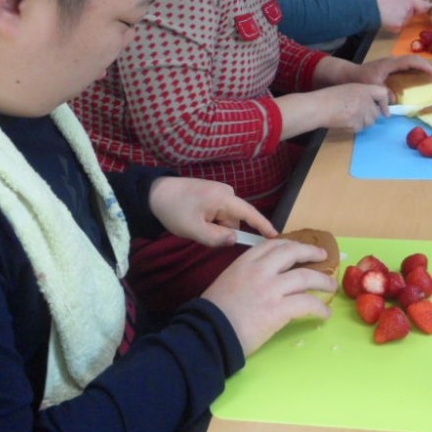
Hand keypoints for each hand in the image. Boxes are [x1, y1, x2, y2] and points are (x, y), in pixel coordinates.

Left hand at [147, 177, 276, 246]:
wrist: (155, 192)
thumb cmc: (174, 209)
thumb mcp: (193, 229)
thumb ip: (216, 238)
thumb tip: (235, 239)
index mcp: (223, 198)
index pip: (250, 213)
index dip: (263, 225)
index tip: (276, 236)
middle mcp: (226, 192)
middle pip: (235, 220)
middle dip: (222, 231)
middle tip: (200, 234)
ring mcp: (220, 192)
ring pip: (226, 219)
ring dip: (214, 227)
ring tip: (194, 225)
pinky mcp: (213, 194)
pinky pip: (219, 213)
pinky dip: (211, 221)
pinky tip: (195, 219)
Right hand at [203, 239, 335, 355]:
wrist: (208, 333)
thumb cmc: (212, 314)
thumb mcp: (226, 283)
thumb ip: (245, 277)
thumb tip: (261, 284)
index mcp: (244, 263)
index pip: (272, 245)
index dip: (290, 244)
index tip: (300, 248)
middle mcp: (260, 270)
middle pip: (292, 252)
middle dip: (311, 252)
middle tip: (322, 256)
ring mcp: (271, 288)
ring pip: (305, 277)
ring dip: (322, 281)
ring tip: (331, 286)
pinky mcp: (279, 309)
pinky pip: (307, 304)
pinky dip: (320, 308)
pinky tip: (325, 314)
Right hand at [311, 83, 390, 130]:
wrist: (318, 106)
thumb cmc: (329, 97)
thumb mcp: (349, 89)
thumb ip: (362, 95)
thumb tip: (373, 106)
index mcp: (363, 88)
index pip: (382, 94)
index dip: (385, 104)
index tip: (385, 112)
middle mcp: (365, 99)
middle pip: (376, 113)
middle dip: (369, 116)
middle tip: (357, 115)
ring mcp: (361, 112)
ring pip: (370, 123)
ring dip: (361, 123)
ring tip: (348, 118)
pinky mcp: (355, 123)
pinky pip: (360, 129)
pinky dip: (353, 128)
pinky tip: (343, 122)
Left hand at [352, 55, 431, 93]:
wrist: (350, 74)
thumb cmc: (361, 80)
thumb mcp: (372, 88)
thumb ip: (384, 94)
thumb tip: (395, 100)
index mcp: (389, 64)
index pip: (411, 62)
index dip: (424, 67)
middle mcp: (392, 61)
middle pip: (414, 59)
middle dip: (427, 66)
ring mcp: (391, 62)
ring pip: (411, 61)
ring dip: (422, 67)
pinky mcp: (390, 66)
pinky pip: (406, 65)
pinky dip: (415, 70)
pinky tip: (420, 77)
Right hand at [373, 0, 430, 30]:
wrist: (368, 6)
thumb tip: (409, 2)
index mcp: (409, 0)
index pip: (424, 5)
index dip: (429, 8)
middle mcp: (409, 11)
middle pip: (412, 13)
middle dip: (407, 12)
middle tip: (394, 7)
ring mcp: (404, 20)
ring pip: (404, 20)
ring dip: (399, 18)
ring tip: (387, 12)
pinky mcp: (397, 28)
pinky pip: (398, 26)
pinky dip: (393, 24)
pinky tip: (385, 19)